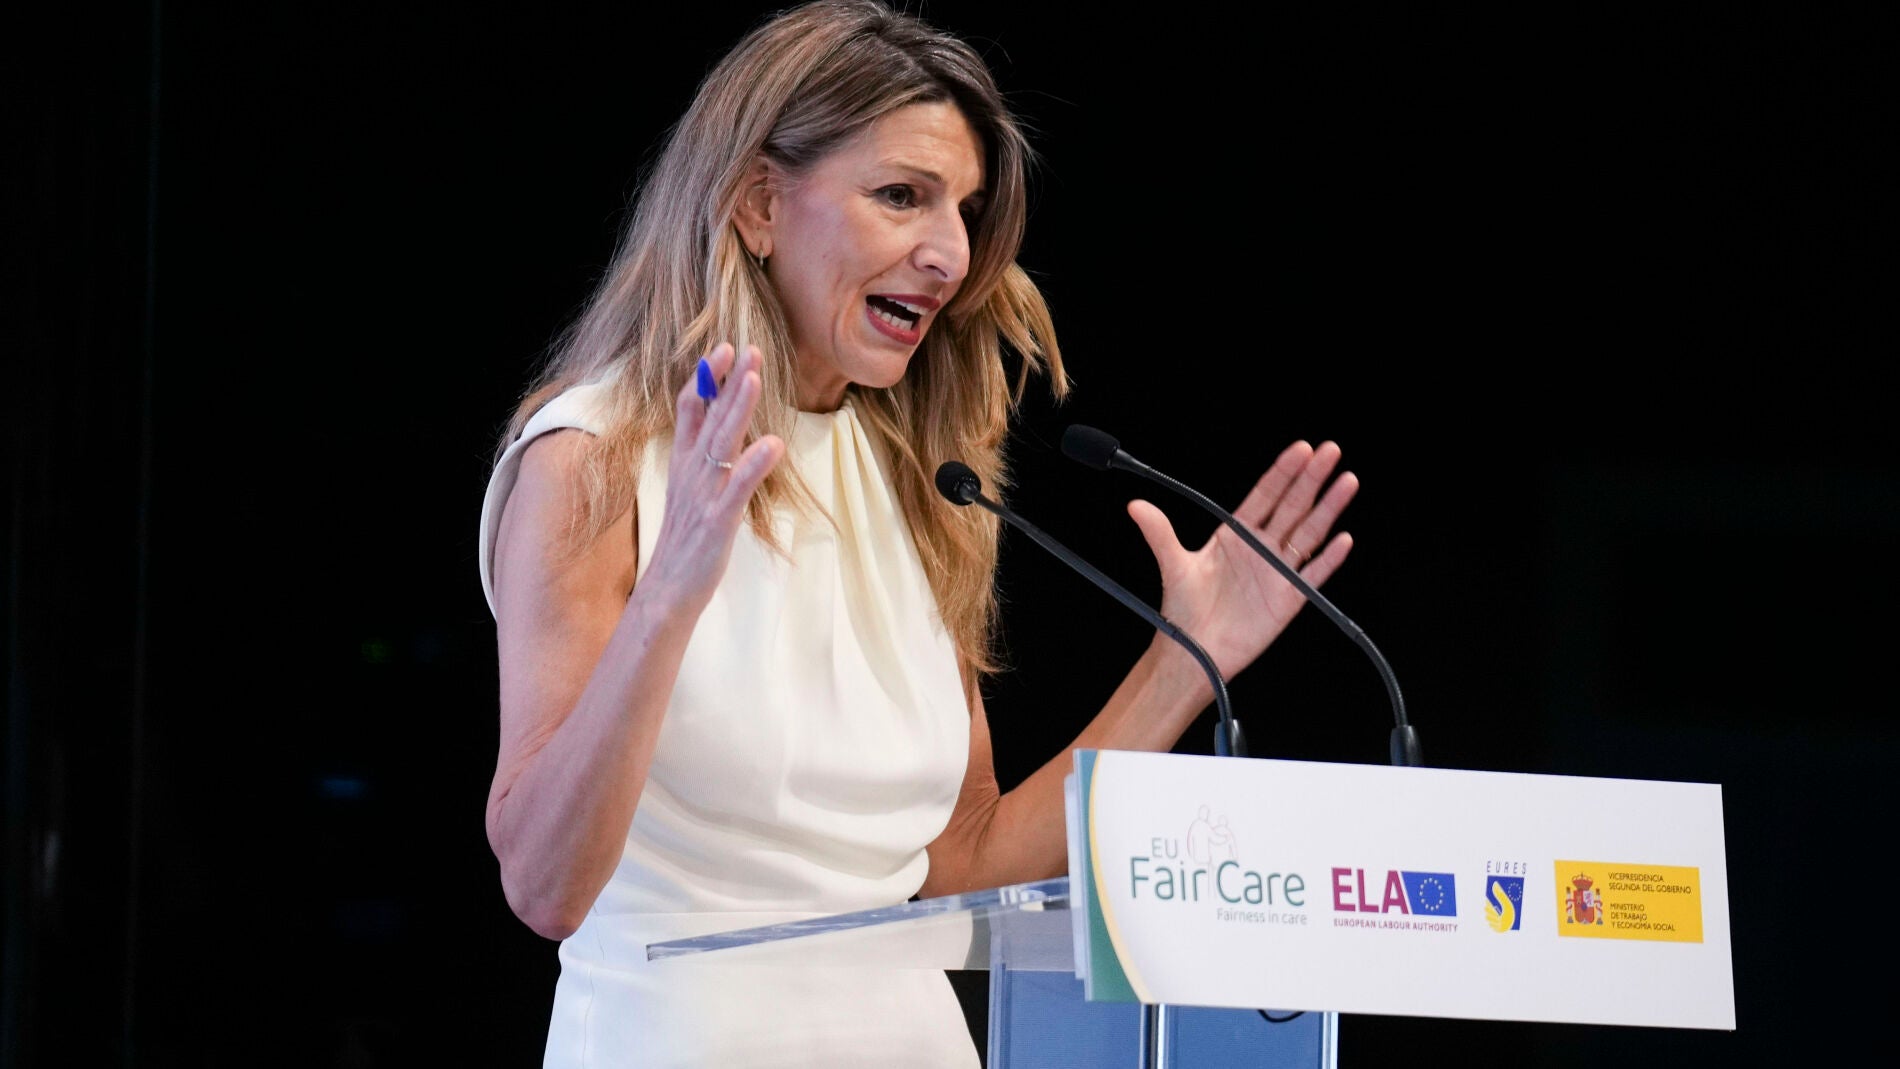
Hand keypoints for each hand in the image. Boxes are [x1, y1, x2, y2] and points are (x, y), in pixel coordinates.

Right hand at [637, 343, 784, 612]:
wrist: (667, 592)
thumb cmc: (686, 541)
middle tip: (747, 347)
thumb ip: (703, 455)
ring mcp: (703, 496)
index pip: (691, 409)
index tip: (724, 347)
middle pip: (710, 418)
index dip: (706, 378)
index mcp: (684, 464)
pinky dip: (753, 466)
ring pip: (722, 444)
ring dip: (738, 409)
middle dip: (728, 381)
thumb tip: (717, 421)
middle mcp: (691, 473)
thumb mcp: (692, 490)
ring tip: (755, 377)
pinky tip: (772, 444)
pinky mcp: (716, 522)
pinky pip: (737, 489)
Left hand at [1127, 440, 1357, 680]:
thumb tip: (1136, 506)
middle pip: (1293, 506)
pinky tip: (1343, 539)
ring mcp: (1277, 572)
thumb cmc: (1183, 611)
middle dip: (1312, 478)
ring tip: (1346, 482)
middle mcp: (1261, 548)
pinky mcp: (1288, 599)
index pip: (1265, 495)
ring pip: (1309, 533)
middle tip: (1331, 451)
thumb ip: (1159, 533)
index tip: (1301, 449)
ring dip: (1328, 508)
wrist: (1193, 652)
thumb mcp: (1172, 566)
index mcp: (1236, 534)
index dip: (1283, 472)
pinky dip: (1328, 559)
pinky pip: (1314, 575)